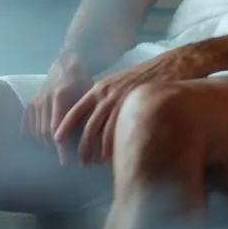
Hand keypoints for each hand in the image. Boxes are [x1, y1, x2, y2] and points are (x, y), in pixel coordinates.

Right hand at [22, 58, 93, 165]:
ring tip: (56, 153)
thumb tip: (92, 141)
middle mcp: (44, 99)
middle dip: (53, 149)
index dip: (60, 148)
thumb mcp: (89, 95)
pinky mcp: (30, 104)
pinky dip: (33, 138)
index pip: (56, 129)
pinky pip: (27, 126)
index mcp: (60, 96)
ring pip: (35, 131)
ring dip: (45, 145)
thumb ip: (88, 115)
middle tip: (65, 159)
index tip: (65, 161)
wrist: (66, 66)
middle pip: (44, 133)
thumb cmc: (83, 82)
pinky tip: (42, 144)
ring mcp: (35, 101)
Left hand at [54, 50, 207, 165]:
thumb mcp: (122, 83)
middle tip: (78, 161)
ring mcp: (119, 100)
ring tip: (90, 164)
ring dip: (92, 150)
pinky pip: (116, 130)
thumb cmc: (148, 76)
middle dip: (79, 146)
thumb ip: (110, 98)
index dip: (65, 125)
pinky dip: (109, 146)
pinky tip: (107, 158)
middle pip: (85, 124)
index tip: (56, 140)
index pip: (76, 109)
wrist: (171, 65)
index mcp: (100, 87)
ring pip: (98, 130)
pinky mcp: (132, 106)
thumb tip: (102, 118)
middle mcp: (105, 93)